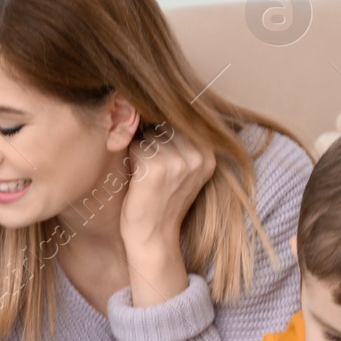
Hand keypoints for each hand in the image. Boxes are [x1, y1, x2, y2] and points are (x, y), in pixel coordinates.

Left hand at [118, 127, 216, 305]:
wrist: (153, 237)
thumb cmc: (162, 201)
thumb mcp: (184, 171)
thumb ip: (182, 143)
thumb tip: (165, 104)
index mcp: (209, 154)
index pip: (182, 121)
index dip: (165, 136)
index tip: (161, 160)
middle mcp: (198, 155)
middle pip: (164, 126)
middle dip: (152, 142)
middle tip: (151, 171)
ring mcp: (177, 160)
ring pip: (148, 136)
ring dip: (140, 151)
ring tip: (146, 176)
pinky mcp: (155, 167)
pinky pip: (135, 147)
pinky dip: (131, 160)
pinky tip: (138, 180)